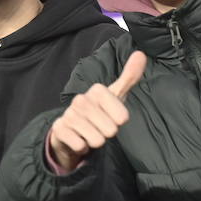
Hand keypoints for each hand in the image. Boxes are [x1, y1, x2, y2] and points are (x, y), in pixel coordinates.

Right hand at [46, 51, 146, 173]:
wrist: (71, 127)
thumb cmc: (99, 110)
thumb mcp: (116, 94)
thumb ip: (130, 76)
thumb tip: (141, 54)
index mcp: (97, 91)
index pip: (122, 118)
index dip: (119, 121)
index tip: (111, 116)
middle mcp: (81, 100)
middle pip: (110, 131)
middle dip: (107, 133)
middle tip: (99, 126)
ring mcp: (69, 114)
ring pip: (96, 140)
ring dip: (95, 141)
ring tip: (90, 132)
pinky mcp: (59, 129)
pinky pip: (81, 146)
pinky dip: (83, 147)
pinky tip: (79, 138)